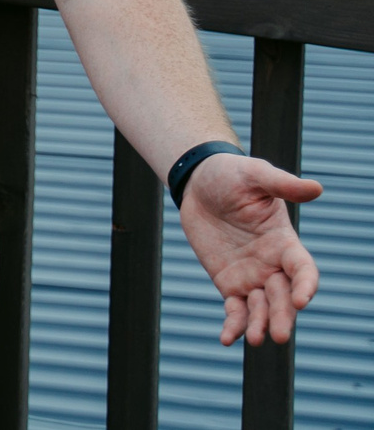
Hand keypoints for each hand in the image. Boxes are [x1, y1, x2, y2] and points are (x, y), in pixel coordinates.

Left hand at [178, 153, 322, 345]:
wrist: (199, 182)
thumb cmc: (232, 175)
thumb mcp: (255, 175)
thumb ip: (282, 185)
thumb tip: (316, 188)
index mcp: (284, 243)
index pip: (303, 270)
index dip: (305, 285)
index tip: (302, 300)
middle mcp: (272, 265)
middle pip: (283, 297)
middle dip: (283, 316)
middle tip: (279, 335)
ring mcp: (251, 276)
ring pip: (261, 308)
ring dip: (259, 325)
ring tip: (253, 340)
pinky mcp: (228, 282)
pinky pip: (235, 308)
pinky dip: (233, 324)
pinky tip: (227, 339)